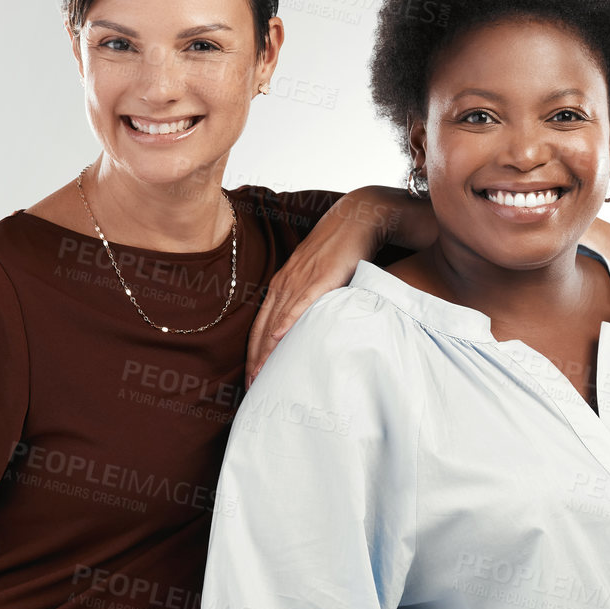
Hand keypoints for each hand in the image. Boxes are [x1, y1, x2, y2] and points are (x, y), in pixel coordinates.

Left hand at [248, 186, 425, 384]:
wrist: (357, 218)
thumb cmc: (343, 249)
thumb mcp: (323, 277)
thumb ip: (316, 300)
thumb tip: (317, 326)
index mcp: (284, 284)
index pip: (262, 324)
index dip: (255, 352)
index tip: (253, 378)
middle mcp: (286, 282)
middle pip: (263, 328)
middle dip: (255, 360)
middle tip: (252, 389)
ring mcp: (301, 279)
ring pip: (276, 321)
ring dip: (266, 350)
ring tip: (261, 377)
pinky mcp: (320, 276)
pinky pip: (299, 304)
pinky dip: (287, 322)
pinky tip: (279, 339)